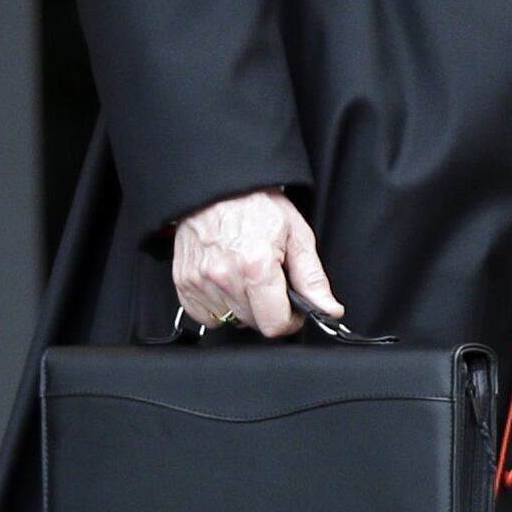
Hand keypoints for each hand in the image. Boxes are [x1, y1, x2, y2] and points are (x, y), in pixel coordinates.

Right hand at [170, 189, 340, 337]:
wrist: (218, 186)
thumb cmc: (256, 204)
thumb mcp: (296, 235)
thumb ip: (312, 279)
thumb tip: (328, 309)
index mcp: (256, 265)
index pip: (275, 324)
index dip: (290, 319)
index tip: (291, 308)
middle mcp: (224, 276)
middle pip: (254, 322)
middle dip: (267, 307)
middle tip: (268, 279)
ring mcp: (199, 281)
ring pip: (230, 319)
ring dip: (242, 305)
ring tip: (245, 274)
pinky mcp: (183, 283)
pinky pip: (206, 315)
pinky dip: (217, 305)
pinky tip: (226, 281)